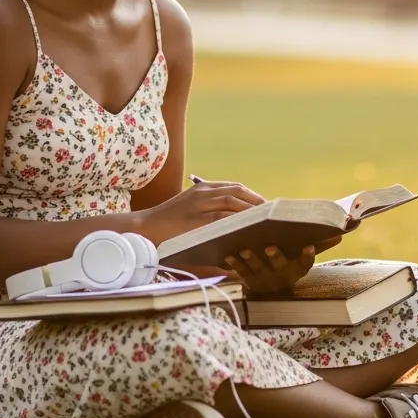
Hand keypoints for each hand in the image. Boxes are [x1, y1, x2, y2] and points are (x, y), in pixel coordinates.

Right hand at [141, 180, 264, 242]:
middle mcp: (202, 192)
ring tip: (266, 221)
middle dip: (257, 202)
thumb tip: (236, 225)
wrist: (144, 229)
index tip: (267, 207)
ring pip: (233, 201)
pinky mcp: (195, 218)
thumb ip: (211, 212)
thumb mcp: (191, 211)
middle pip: (238, 191)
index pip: (235, 187)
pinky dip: (237, 221)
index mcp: (203, 189)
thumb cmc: (169, 226)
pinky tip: (249, 229)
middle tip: (272, 215)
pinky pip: (222, 217)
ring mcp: (198, 204)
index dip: (253, 196)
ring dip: (252, 210)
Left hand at [226, 244, 320, 294]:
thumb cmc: (286, 257)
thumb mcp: (295, 252)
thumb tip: (311, 219)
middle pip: (281, 267)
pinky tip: (229, 254)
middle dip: (276, 257)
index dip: (308, 256)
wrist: (273, 284)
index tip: (309, 246)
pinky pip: (242, 273)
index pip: (306, 262)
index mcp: (298, 267)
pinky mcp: (251, 281)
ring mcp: (267, 280)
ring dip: (252, 259)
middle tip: (269, 247)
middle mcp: (284, 276)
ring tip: (244, 249)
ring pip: (259, 270)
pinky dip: (236, 264)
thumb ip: (300, 240)